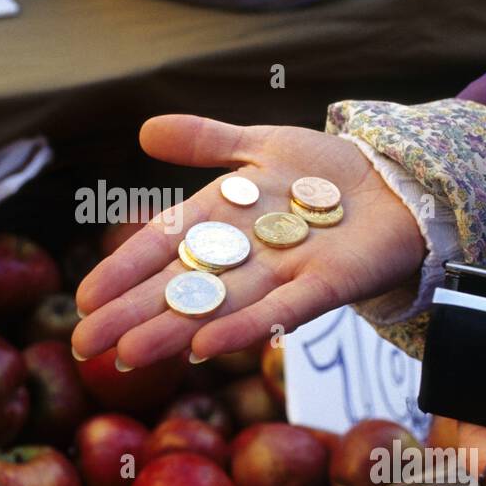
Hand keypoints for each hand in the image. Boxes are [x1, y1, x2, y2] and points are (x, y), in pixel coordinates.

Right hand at [71, 115, 426, 367]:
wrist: (401, 185)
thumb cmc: (327, 172)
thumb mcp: (262, 144)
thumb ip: (206, 140)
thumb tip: (143, 129)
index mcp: (225, 216)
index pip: (163, 245)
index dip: (123, 271)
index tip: (84, 301)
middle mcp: (247, 252)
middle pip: (181, 285)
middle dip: (133, 315)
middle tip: (85, 347)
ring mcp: (285, 271)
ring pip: (219, 305)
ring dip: (173, 330)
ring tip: (129, 356)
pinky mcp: (329, 284)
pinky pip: (283, 309)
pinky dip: (245, 328)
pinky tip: (205, 349)